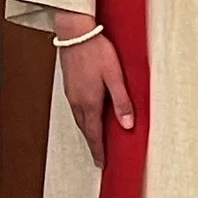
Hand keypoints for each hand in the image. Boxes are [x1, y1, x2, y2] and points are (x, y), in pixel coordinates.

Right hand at [55, 17, 134, 170]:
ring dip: (87, 132)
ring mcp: (71, 93)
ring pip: (79, 120)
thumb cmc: (96, 51)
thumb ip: (121, 101)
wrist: (75, 33)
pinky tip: (88, 116)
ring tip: (95, 140)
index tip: (101, 164)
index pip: (94, 134)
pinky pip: (76, 109)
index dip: (99, 151)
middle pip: (85, 130)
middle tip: (98, 157)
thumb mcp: (115, 76)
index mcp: (89, 102)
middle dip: (92, 145)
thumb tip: (127, 124)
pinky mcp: (69, 85)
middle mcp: (77, 101)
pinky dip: (83, 119)